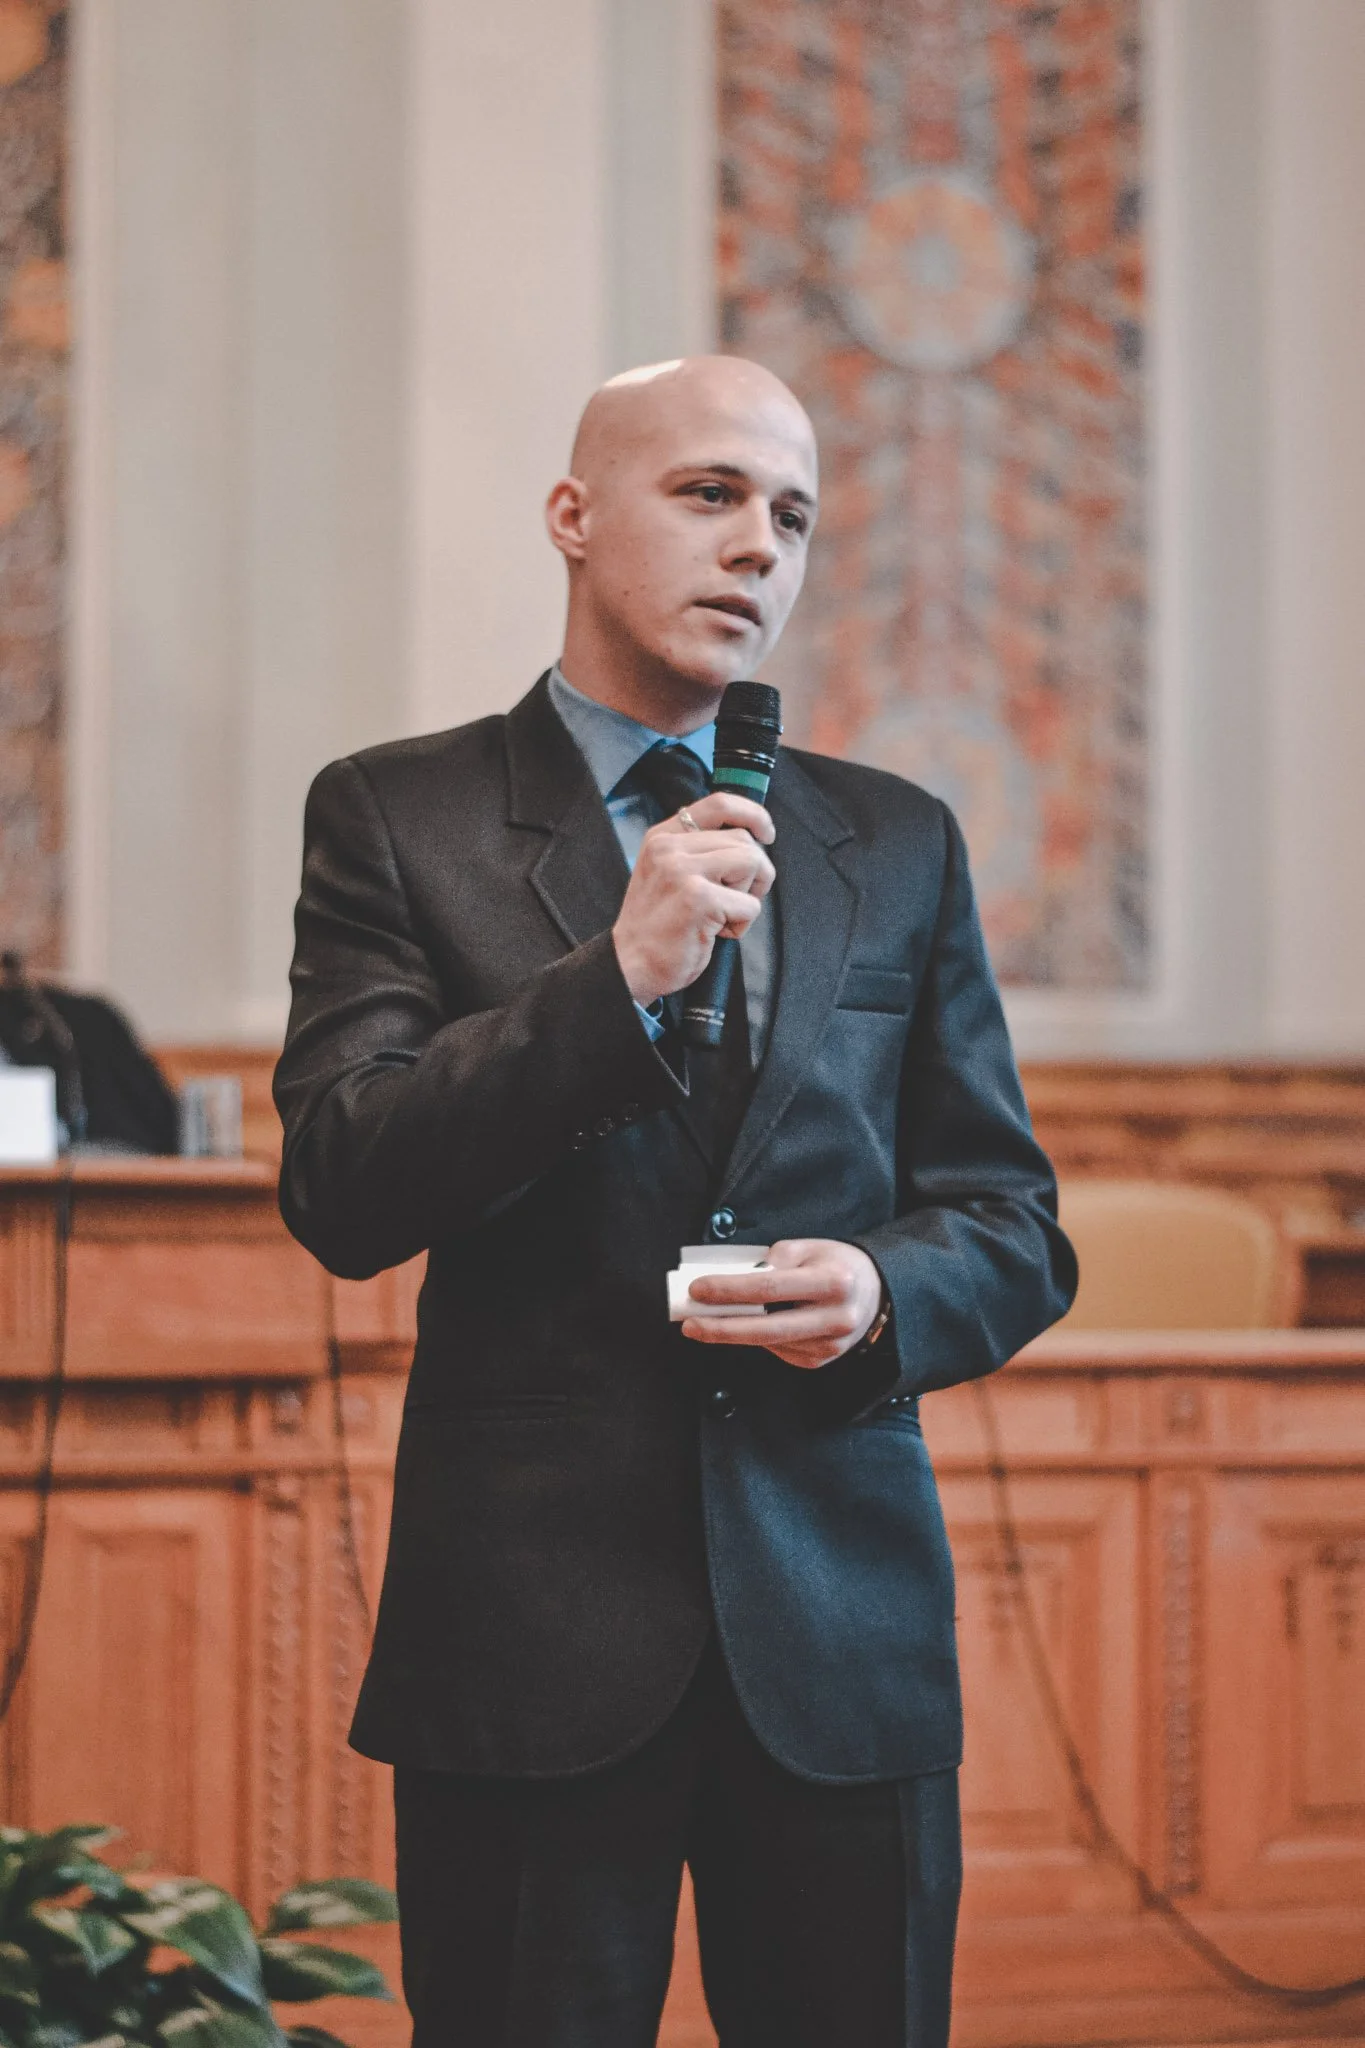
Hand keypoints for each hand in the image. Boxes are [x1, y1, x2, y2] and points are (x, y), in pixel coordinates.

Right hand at [612, 793, 775, 1006]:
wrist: (629, 965)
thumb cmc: (655, 927)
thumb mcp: (665, 872)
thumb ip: (697, 851)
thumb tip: (749, 840)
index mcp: (663, 837)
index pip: (720, 804)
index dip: (754, 814)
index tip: (767, 834)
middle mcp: (670, 848)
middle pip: (744, 840)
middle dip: (754, 873)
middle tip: (734, 900)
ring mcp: (683, 872)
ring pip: (752, 864)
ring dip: (749, 895)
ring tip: (723, 915)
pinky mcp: (699, 899)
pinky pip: (750, 904)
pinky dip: (742, 924)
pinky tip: (716, 933)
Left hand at [681, 1239, 885, 1369]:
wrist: (878, 1292)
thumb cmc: (835, 1264)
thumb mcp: (809, 1248)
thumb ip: (773, 1261)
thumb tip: (731, 1279)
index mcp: (833, 1282)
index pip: (769, 1287)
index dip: (729, 1290)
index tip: (697, 1289)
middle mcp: (835, 1318)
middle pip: (766, 1328)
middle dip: (721, 1328)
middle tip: (689, 1325)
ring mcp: (831, 1345)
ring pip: (769, 1343)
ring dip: (734, 1334)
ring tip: (706, 1324)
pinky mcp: (823, 1360)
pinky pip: (780, 1351)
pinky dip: (760, 1339)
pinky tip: (751, 1326)